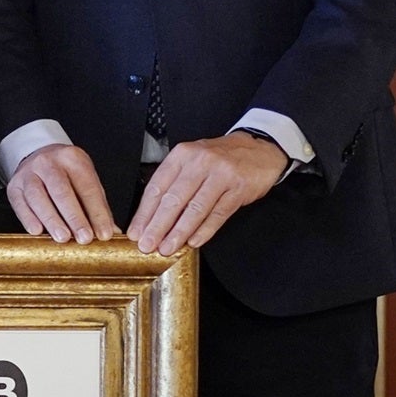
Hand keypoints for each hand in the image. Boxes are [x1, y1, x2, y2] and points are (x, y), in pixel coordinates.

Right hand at [5, 143, 119, 243]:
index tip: (104, 233)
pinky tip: (38, 231)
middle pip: (61, 191)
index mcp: (72, 158)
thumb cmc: (66, 174)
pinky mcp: (14, 186)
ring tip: (63, 238)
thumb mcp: (85, 181)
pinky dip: (28, 218)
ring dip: (52, 220)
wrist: (38, 157)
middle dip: (74, 217)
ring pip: (38, 197)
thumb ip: (97, 206)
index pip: (87, 187)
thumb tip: (111, 232)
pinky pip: (20, 203)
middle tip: (84, 238)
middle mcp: (48, 162)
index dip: (97, 212)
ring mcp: (28, 173)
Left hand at [127, 133, 289, 255]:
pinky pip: (218, 213)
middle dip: (157, 226)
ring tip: (167, 248)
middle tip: (147, 245)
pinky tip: (193, 242)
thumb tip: (150, 217)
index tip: (136, 232)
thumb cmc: (220, 159)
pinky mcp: (239, 188)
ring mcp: (221, 174)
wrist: (259, 149)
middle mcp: (200, 162)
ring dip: (179, 232)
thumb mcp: (192, 161)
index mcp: (182, 155)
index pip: (157, 187)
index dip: (144, 213)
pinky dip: (205, 230)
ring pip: (195, 208)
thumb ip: (173, 184)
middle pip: (174, 199)